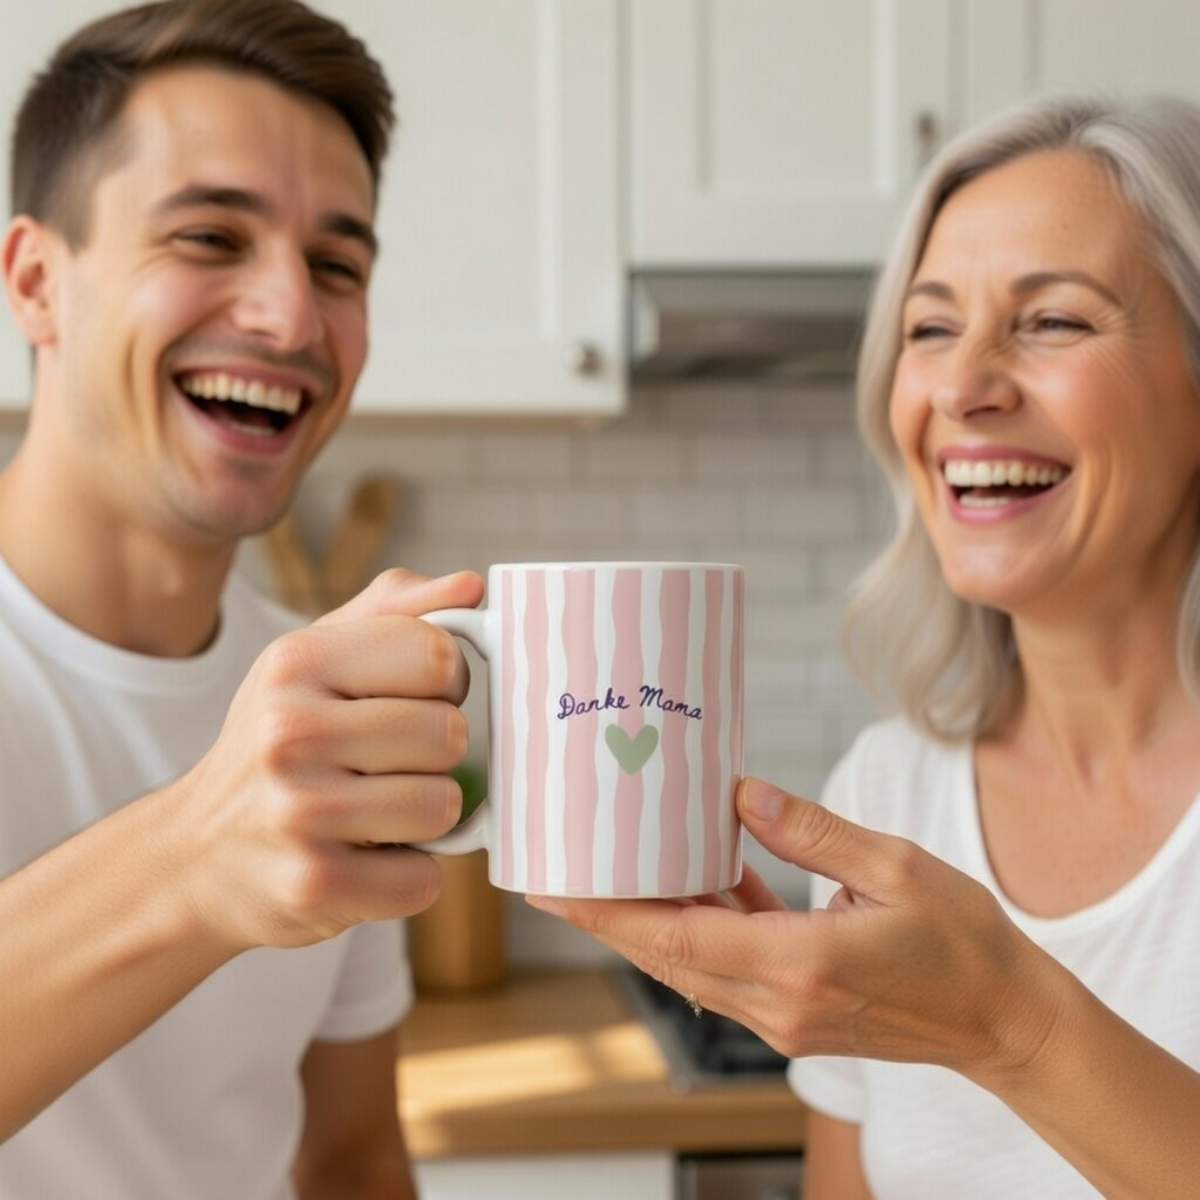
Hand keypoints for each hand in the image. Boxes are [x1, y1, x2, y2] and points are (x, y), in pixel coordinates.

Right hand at [173, 567, 484, 952]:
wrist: (199, 853)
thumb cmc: (281, 742)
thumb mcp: (317, 657)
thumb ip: (398, 610)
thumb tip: (472, 587)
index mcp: (297, 661)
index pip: (437, 656)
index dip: (448, 682)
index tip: (420, 698)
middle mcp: (289, 731)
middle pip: (447, 733)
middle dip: (438, 754)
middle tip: (393, 763)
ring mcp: (298, 812)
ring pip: (445, 805)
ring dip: (429, 816)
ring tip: (382, 810)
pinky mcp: (312, 885)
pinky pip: (424, 880)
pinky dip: (409, 876)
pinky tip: (367, 859)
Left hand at [528, 778, 1063, 1081]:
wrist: (1008, 1022)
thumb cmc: (965, 944)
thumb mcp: (899, 867)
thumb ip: (813, 831)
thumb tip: (743, 794)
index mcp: (803, 963)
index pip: (678, 936)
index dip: (608, 912)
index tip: (556, 888)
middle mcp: (781, 1001)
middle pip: (668, 956)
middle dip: (606, 917)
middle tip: (555, 875)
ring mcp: (785, 1017)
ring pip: (690, 966)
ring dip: (648, 923)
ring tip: (611, 873)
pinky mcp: (795, 1015)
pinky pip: (728, 970)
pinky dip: (703, 929)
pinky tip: (702, 880)